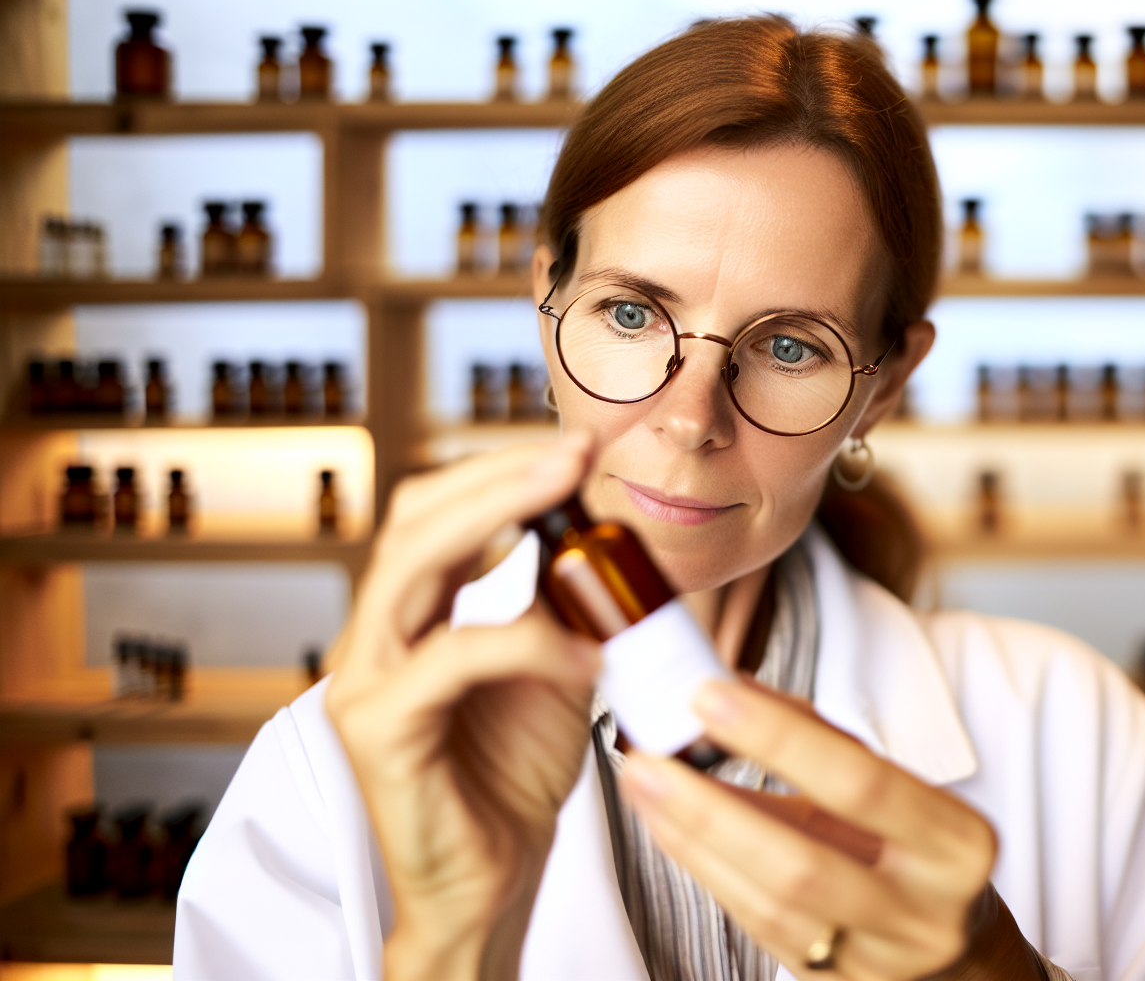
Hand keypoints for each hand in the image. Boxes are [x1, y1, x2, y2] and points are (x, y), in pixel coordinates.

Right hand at [325, 433, 602, 980]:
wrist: (494, 879)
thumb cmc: (514, 775)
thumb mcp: (551, 664)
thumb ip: (555, 600)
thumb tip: (600, 526)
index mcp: (408, 616)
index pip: (433, 513)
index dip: (499, 471)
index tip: (577, 446)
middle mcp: (373, 638)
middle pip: (414, 521)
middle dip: (497, 475)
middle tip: (574, 450)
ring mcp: (365, 681)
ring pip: (414, 567)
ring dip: (498, 519)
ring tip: (571, 498)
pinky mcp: (379, 728)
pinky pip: (456, 656)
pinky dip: (530, 642)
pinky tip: (587, 653)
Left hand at [617, 679, 1041, 979]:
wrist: (950, 950)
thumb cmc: (913, 851)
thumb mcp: (891, 790)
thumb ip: (817, 741)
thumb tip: (734, 690)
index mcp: (957, 843)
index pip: (860, 783)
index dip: (780, 739)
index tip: (712, 697)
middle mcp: (925, 911)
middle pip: (803, 864)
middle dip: (713, 808)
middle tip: (650, 758)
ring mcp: (880, 962)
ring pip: (770, 905)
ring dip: (695, 841)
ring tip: (646, 787)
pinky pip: (758, 928)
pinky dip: (708, 872)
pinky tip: (672, 830)